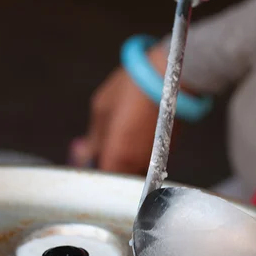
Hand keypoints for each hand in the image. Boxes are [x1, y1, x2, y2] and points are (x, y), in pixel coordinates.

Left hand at [70, 47, 168, 173]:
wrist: (170, 77)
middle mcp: (139, 165)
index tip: (87, 159)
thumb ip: (94, 139)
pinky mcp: (170, 149)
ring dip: (125, 158)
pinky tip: (137, 130)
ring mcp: (157, 159)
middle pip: (120, 176)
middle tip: (102, 145)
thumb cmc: (133, 88)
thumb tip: (85, 153)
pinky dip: (140, 150)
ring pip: (136, 169)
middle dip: (110, 164)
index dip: (93, 170)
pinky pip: (150, 158)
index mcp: (119, 158)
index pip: (101, 179)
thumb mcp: (102, 109)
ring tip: (121, 133)